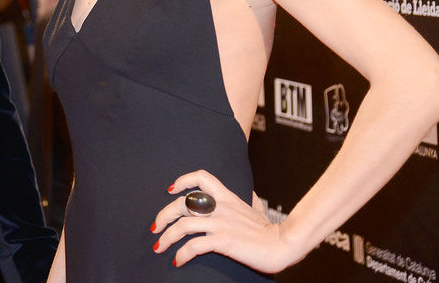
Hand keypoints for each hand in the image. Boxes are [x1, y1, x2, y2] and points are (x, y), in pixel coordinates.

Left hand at [151, 170, 301, 273]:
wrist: (282, 244)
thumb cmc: (270, 230)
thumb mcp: (257, 210)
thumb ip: (250, 201)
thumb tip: (250, 194)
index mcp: (227, 197)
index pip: (201, 177)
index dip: (183, 180)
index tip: (170, 190)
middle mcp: (220, 207)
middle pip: (182, 202)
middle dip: (164, 215)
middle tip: (155, 227)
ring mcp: (220, 223)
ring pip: (183, 225)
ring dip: (166, 237)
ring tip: (159, 247)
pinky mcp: (223, 241)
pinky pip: (194, 246)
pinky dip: (182, 254)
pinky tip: (178, 261)